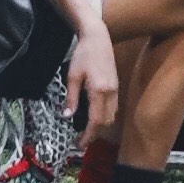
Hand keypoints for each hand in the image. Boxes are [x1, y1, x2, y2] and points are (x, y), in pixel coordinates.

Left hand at [61, 6, 119, 150]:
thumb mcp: (72, 76)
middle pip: (105, 122)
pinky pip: (113, 108)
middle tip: (80, 140)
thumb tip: (67, 116)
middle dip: (94, 134)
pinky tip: (94, 117)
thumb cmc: (83, 55)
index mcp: (99, 91)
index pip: (96, 121)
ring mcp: (115, 89)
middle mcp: (111, 93)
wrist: (98, 38)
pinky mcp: (116, 86)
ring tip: (86, 131)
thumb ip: (71, 98)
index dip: (88, 135)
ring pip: (111, 116)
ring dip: (100, 126)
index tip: (79, 144)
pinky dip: (104, 117)